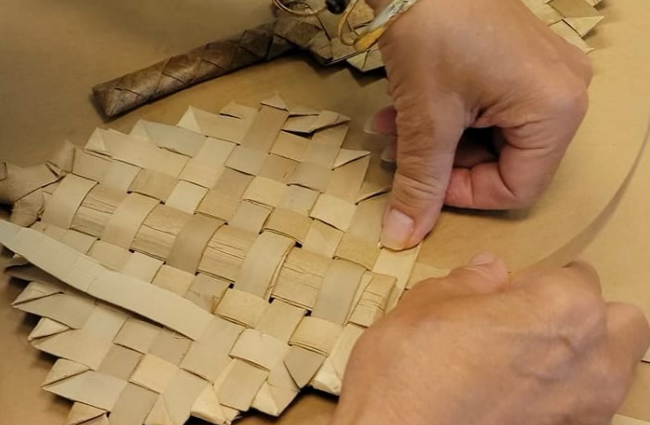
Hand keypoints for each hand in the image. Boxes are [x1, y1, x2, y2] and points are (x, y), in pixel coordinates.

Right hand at [331, 255, 649, 424]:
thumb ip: (469, 282)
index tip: (502, 293)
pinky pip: (583, 407)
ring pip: (609, 367)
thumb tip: (488, 272)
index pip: (572, 275)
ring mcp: (583, 410)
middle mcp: (590, 361)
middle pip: (618, 321)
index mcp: (561, 308)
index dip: (532, 281)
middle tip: (526, 320)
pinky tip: (515, 395)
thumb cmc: (406, 375)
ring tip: (523, 360)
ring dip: (580, 354)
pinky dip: (563, 395)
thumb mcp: (426, 304)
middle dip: (580, 313)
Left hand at [365, 0, 592, 249]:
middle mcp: (565, 94)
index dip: (464, 196)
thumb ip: (419, 183)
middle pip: (503, 163)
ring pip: (490, 138)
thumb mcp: (427, 118)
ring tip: (393, 126)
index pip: (516, 188)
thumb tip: (402, 237)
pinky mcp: (522, 63)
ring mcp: (545, 76)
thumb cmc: (435, 30)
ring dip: (437, 140)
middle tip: (399, 151)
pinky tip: (406, 107)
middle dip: (443, 163)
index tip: (422, 183)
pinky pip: (489, 110)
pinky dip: (448, 117)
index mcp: (557, 111)